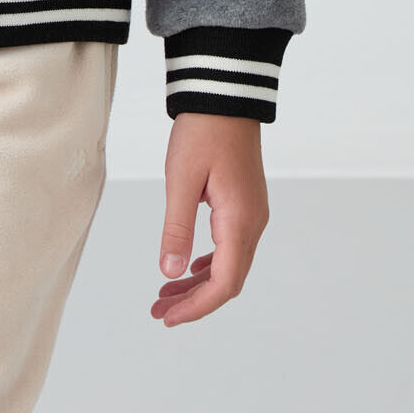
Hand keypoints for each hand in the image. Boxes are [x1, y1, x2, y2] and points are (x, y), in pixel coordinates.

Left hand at [151, 112, 268, 326]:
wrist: (223, 95)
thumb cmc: (203, 131)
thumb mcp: (181, 179)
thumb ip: (176, 228)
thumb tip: (170, 273)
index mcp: (239, 222)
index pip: (224, 283)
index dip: (197, 307)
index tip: (168, 317)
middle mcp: (253, 223)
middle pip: (228, 279)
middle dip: (195, 300)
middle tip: (160, 311)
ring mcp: (252, 213)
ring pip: (229, 264)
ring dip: (199, 283)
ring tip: (167, 294)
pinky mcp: (245, 203)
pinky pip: (230, 246)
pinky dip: (208, 262)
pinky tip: (189, 265)